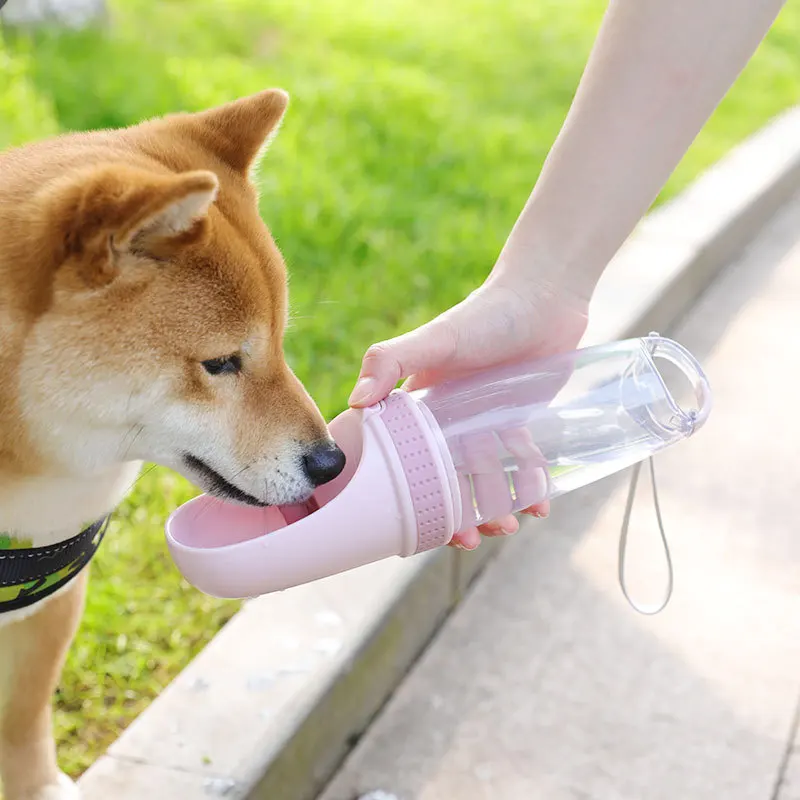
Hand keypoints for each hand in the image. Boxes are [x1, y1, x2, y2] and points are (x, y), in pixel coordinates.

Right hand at [349, 273, 588, 549]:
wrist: (544, 295)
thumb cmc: (486, 315)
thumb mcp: (437, 338)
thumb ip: (391, 361)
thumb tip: (355, 402)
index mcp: (420, 407)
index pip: (407, 459)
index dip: (410, 496)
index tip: (418, 526)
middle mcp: (449, 419)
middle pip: (447, 478)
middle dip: (456, 514)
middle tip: (471, 538)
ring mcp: (486, 422)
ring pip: (486, 477)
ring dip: (495, 507)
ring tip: (508, 527)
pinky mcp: (521, 420)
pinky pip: (523, 463)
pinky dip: (530, 488)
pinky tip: (539, 508)